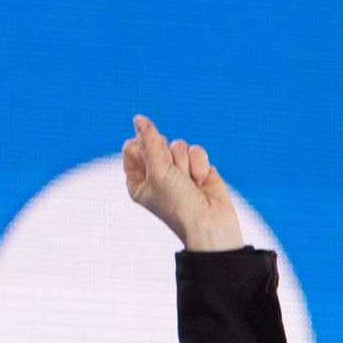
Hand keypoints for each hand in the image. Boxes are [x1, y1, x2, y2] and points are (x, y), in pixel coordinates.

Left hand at [121, 116, 243, 252]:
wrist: (210, 223)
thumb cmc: (179, 205)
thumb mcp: (158, 171)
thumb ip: (149, 141)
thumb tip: (139, 119)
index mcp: (138, 180)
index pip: (132, 147)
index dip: (144, 149)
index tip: (154, 167)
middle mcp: (157, 175)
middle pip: (157, 142)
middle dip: (169, 158)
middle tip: (175, 179)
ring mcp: (178, 172)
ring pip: (178, 145)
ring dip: (186, 164)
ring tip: (190, 184)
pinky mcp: (197, 169)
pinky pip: (195, 150)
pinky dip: (200, 165)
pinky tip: (202, 182)